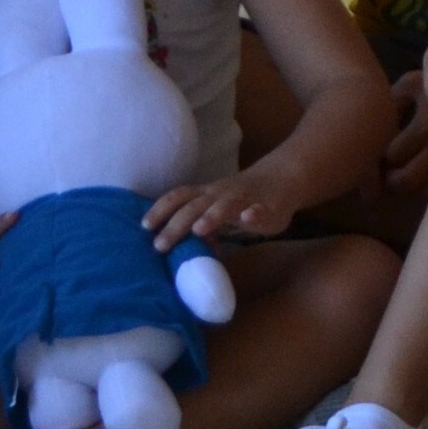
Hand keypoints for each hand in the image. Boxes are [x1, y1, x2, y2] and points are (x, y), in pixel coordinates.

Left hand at [142, 169, 294, 247]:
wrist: (283, 177)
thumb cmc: (243, 199)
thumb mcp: (218, 212)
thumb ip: (201, 229)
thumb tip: (181, 250)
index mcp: (207, 195)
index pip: (178, 197)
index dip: (160, 210)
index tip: (144, 226)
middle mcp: (221, 194)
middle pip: (194, 206)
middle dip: (176, 225)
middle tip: (160, 245)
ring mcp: (244, 199)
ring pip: (225, 205)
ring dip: (211, 216)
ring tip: (198, 229)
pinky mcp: (268, 207)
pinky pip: (260, 209)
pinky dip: (254, 214)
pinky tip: (249, 219)